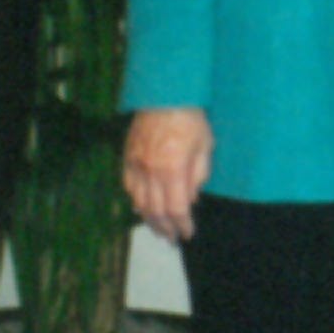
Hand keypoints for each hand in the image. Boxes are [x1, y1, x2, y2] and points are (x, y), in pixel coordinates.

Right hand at [121, 108, 213, 244]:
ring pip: (139, 202)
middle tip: (172, 239)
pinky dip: (134, 201)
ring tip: (158, 230)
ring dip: (149, 220)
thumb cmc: (191, 118)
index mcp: (173, 170)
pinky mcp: (127, 156)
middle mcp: (151, 171)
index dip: (182, 225)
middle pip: (155, 211)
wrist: (165, 93)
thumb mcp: (205, 146)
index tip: (187, 234)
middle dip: (165, 228)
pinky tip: (140, 208)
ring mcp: (136, 164)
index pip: (176, 209)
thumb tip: (191, 200)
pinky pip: (128, 186)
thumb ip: (198, 175)